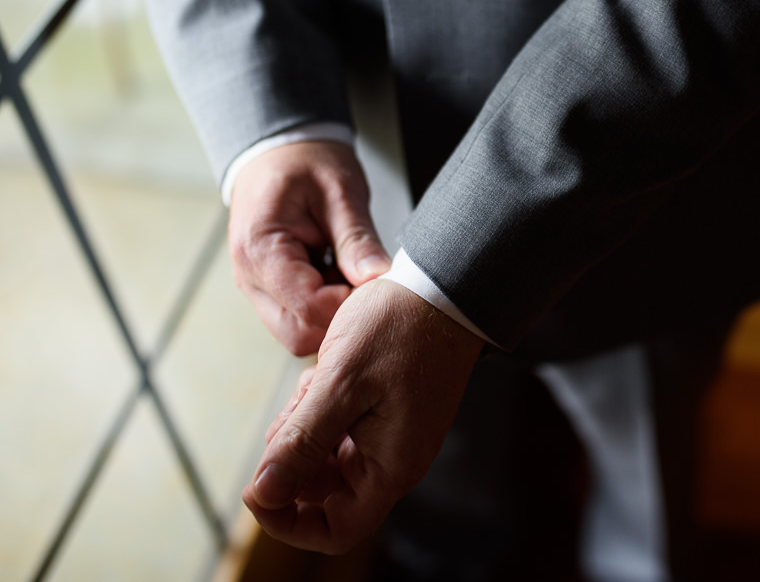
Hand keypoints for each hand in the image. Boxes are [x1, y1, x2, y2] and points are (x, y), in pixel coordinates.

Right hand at [228, 141, 391, 355]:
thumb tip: (378, 278)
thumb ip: (356, 239)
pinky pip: (296, 318)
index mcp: (260, 249)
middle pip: (297, 333)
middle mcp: (249, 277)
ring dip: (331, 316)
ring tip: (351, 275)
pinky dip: (323, 309)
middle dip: (340, 319)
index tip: (377, 286)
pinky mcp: (268, 290)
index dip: (348, 305)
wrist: (280, 151)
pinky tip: (339, 277)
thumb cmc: (307, 164)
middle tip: (367, 285)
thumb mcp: (340, 193)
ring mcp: (255, 287)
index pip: (308, 307)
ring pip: (296, 333)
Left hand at [242, 279, 482, 552]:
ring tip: (316, 380)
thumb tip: (264, 494)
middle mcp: (395, 459)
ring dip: (306, 427)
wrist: (445, 287)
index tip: (258, 490)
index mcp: (391, 465)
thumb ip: (301, 442)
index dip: (287, 522)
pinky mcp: (389, 412)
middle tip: (295, 407)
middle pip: (327, 493)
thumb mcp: (340, 382)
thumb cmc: (400, 329)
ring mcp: (393, 435)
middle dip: (294, 459)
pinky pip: (343, 429)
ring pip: (329, 457)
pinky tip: (326, 371)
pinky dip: (323, 407)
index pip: (335, 530)